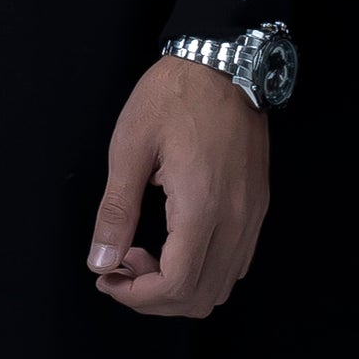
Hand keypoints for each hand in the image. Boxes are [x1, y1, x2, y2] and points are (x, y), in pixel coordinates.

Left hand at [85, 56, 271, 319]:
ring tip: (145, 254)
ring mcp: (252, 214)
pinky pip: (236, 262)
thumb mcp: (130, 146)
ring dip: (179, 286)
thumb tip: (101, 260)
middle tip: (121, 265)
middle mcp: (235, 218)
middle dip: (154, 297)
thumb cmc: (174, 95)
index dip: (137, 296)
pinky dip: (203, 270)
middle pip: (201, 298)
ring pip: (221, 285)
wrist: (225, 61)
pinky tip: (176, 243)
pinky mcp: (257, 205)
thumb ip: (116, 211)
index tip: (108, 276)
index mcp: (201, 206)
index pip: (177, 286)